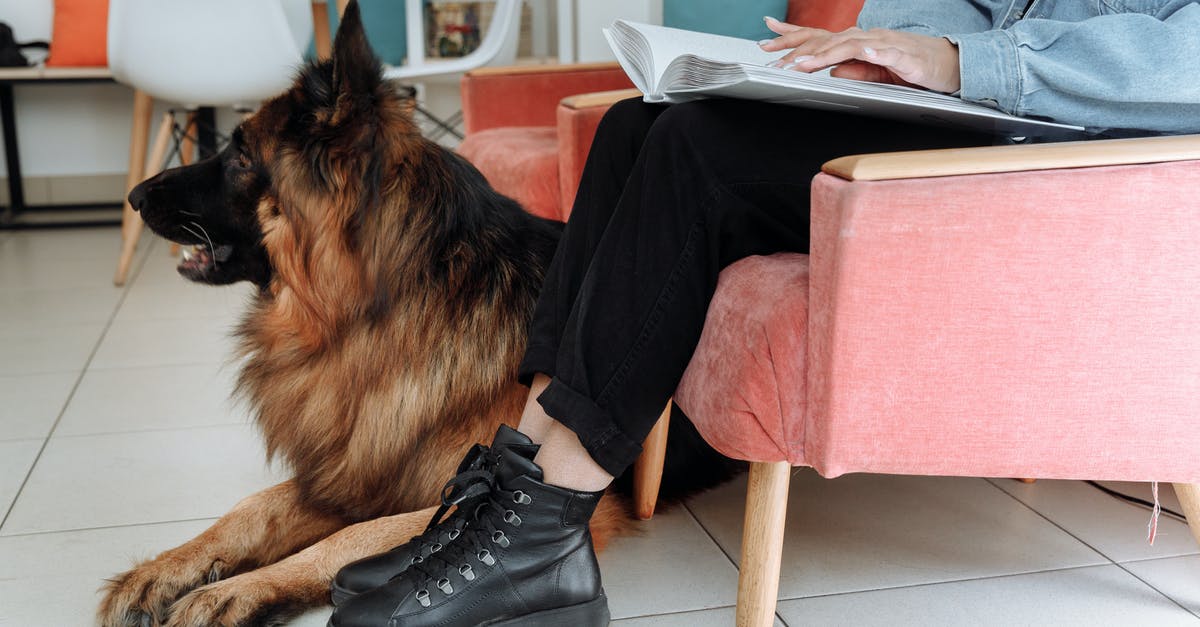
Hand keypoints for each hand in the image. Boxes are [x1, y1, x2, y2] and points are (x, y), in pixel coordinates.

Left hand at [759, 17, 960, 93]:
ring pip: (849, 46)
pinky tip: (859, 54)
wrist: (950, 65)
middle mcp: (867, 39)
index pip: (819, 36)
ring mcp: (885, 45)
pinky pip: (885, 53)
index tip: (766, 36)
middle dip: (798, 50)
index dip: (792, 35)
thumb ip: (855, 71)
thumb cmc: (914, 67)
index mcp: (858, 43)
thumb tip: (832, 72)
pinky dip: (871, 53)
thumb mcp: (876, 74)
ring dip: (824, 54)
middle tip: (774, 59)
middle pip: (827, 40)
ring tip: (803, 64)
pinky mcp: (904, 56)